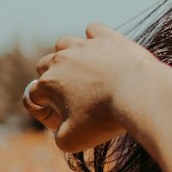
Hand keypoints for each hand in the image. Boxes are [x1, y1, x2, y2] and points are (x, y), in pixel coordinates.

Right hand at [21, 21, 155, 152]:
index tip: (63, 123)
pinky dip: (95, 39)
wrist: (139, 94)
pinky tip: (104, 52)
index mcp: (48, 83)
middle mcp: (62, 59)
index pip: (32, 96)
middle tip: (75, 99)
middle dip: (54, 82)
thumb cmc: (104, 119)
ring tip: (85, 73)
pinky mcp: (108, 38)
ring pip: (64, 44)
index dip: (45, 113)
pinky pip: (93, 30)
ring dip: (69, 57)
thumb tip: (60, 130)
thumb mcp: (73, 141)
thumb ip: (58, 137)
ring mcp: (85, 46)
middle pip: (44, 65)